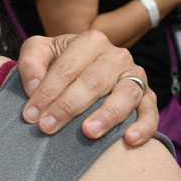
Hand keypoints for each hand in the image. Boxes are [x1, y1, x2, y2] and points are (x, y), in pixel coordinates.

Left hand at [17, 30, 157, 145]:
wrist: (86, 69)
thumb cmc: (60, 61)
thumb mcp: (40, 51)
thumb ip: (31, 62)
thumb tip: (34, 86)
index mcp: (91, 41)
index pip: (67, 68)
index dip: (47, 92)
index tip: (30, 115)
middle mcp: (117, 56)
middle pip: (92, 82)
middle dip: (67, 107)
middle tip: (47, 127)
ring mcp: (135, 76)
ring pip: (125, 95)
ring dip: (106, 116)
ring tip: (88, 133)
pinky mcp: (147, 96)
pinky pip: (151, 111)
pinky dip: (144, 126)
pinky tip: (129, 139)